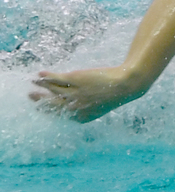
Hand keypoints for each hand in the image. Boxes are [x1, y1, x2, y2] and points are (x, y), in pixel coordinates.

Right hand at [30, 67, 144, 122]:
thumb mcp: (98, 105)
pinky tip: (41, 73)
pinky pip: (56, 78)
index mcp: (81, 118)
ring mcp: (74, 93)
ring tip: (33, 82)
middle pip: (52, 105)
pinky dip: (47, 76)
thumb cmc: (114, 94)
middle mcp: (74, 107)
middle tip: (30, 96)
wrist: (125, 84)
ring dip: (41, 86)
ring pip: (52, 90)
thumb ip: (85, 107)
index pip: (60, 115)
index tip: (42, 106)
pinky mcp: (75, 79)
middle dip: (40, 101)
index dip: (49, 110)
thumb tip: (74, 106)